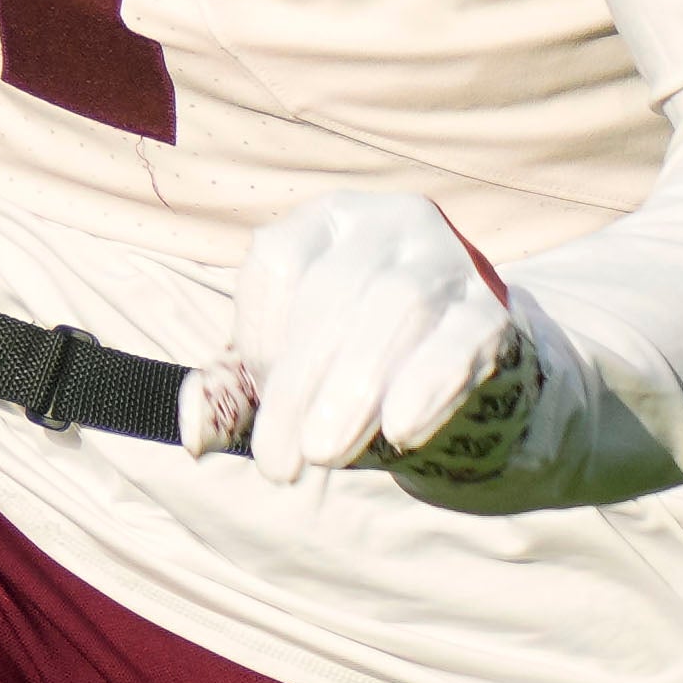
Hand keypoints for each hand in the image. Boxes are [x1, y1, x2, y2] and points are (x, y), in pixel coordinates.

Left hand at [227, 189, 547, 482]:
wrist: (452, 371)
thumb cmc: (350, 361)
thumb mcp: (287, 369)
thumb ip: (233, 393)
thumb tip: (191, 433)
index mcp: (326, 220)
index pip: (278, 259)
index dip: (258, 331)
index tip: (259, 394)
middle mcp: (388, 222)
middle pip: (335, 291)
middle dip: (300, 382)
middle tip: (280, 463)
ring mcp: (446, 259)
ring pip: (397, 305)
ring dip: (355, 386)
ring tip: (325, 454)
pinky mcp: (491, 309)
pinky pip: (462, 337)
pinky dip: (429, 383)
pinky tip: (402, 432)